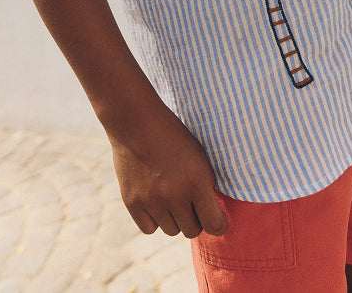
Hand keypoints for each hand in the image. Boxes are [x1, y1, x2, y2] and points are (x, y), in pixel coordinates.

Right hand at [110, 106, 228, 238]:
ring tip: (170, 195)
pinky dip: (154, 219)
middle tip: (191, 203)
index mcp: (196, 181)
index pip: (214, 224)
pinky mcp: (132, 202)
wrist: (136, 121)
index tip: (219, 219)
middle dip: (195, 218)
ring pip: (171, 230)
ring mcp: (152, 201)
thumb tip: (212, 210)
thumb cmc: (172, 135)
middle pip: (192, 230)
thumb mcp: (199, 154)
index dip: (219, 224)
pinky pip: (149, 228)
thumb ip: (206, 184)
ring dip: (174, 218)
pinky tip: (154, 201)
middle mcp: (175, 195)